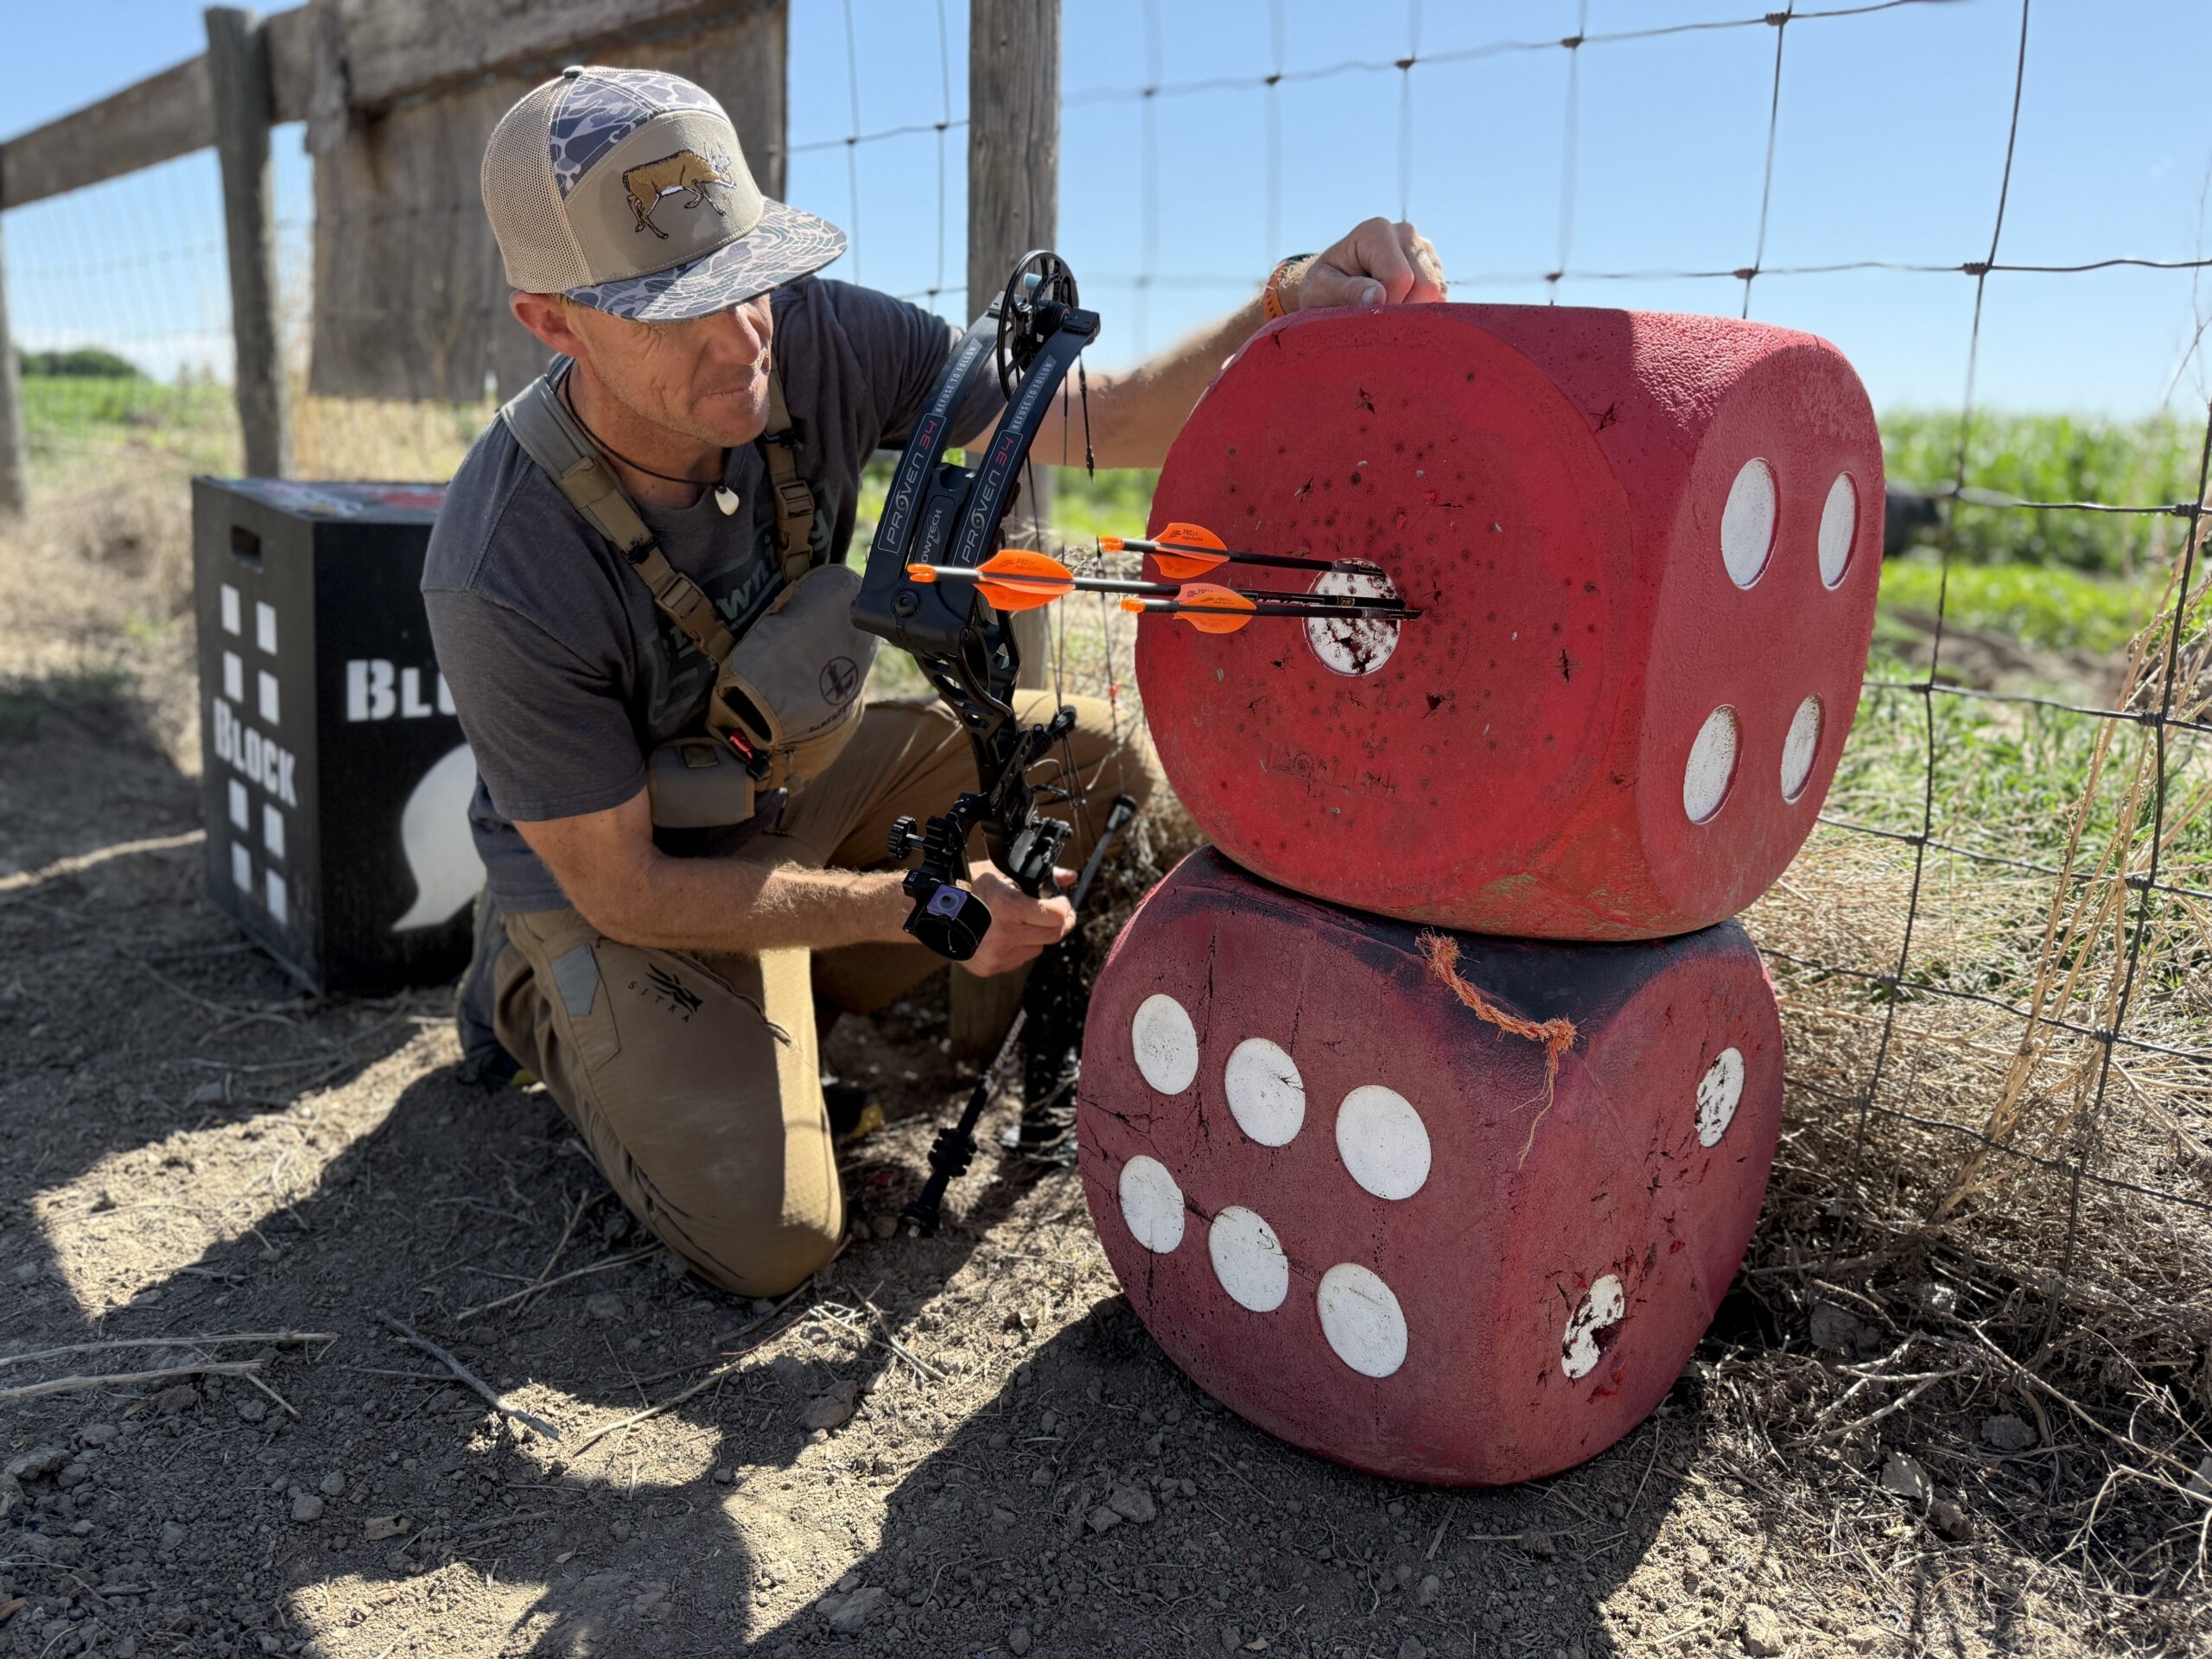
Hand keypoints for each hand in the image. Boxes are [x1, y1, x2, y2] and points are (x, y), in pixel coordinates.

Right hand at [965, 866, 1076, 976]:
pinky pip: (1019, 959)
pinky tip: (1005, 933)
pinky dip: (1019, 948)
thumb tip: (1069, 877)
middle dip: (1059, 923)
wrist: (932, 910)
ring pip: (1038, 949)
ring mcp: (997, 955)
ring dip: (1037, 936)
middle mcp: (1004, 935)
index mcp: (1009, 908)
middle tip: (1054, 912)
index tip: (1060, 901)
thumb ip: (1042, 876)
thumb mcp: (1002, 873)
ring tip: (1020, 921)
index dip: (1064, 907)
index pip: (1057, 916)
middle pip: (1053, 935)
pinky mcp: (990, 967)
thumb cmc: (967, 885)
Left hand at [1294, 218, 1447, 310]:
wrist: (1333, 285)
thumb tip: (1378, 297)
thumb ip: (1345, 292)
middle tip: (1374, 319)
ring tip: (1383, 310)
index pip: (1399, 278)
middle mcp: (1406, 233)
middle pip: (1425, 286)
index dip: (1385, 307)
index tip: (1363, 315)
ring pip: (1438, 294)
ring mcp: (1424, 249)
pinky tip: (1398, 308)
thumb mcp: (1320, 291)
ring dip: (1412, 313)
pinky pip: (1441, 299)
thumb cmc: (1323, 287)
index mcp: (1376, 231)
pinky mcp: (1434, 267)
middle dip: (1402, 312)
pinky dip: (1421, 312)